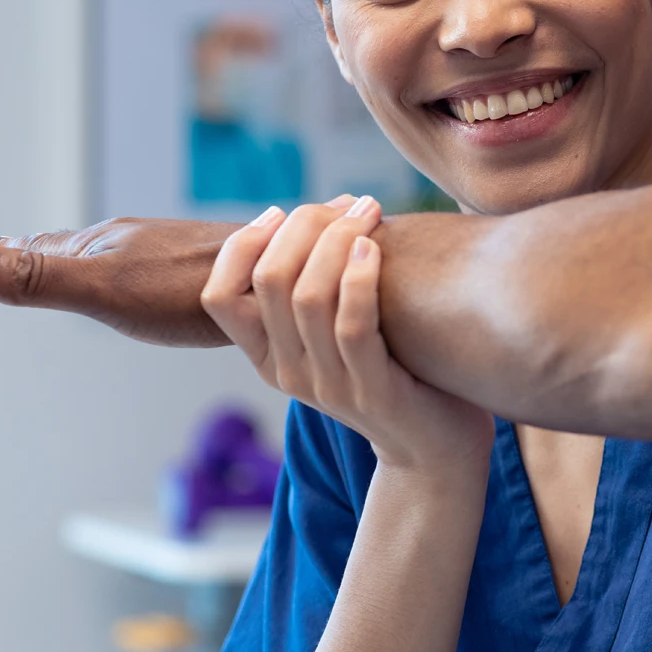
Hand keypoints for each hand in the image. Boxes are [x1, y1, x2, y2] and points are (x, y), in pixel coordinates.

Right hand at [0, 217, 243, 346]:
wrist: (283, 279)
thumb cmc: (189, 288)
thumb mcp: (103, 288)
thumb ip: (38, 278)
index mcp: (105, 244)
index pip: (44, 247)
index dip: (11, 251)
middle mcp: (139, 242)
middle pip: (79, 246)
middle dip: (45, 248)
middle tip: (10, 248)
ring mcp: (175, 252)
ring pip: (124, 251)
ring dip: (95, 253)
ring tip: (76, 256)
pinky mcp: (215, 266)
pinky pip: (165, 263)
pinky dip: (144, 265)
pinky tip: (159, 272)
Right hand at [202, 197, 494, 471]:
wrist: (433, 448)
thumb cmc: (394, 370)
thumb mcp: (337, 334)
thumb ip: (317, 291)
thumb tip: (320, 214)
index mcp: (268, 356)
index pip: (218, 296)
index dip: (242, 245)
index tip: (280, 212)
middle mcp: (287, 372)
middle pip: (268, 281)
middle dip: (303, 226)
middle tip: (345, 203)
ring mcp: (327, 385)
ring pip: (306, 297)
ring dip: (338, 240)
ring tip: (369, 210)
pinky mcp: (371, 391)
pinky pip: (351, 326)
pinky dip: (359, 279)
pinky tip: (374, 248)